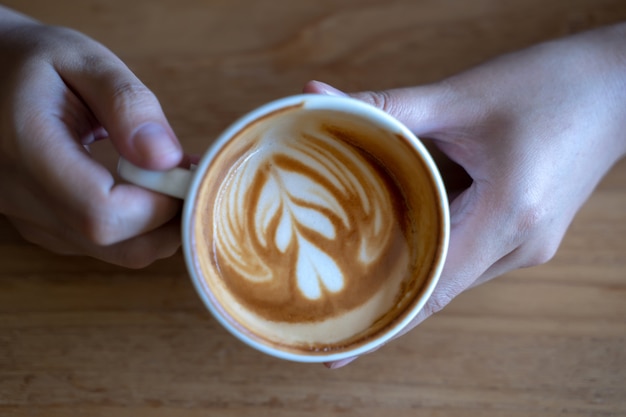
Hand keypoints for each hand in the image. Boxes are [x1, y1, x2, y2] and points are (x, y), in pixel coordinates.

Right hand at [0, 7, 184, 266]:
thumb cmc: (32, 61)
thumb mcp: (82, 59)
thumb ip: (127, 105)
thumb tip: (168, 159)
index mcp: (27, 151)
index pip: (103, 212)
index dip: (159, 202)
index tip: (187, 170)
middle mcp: (21, 199)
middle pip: (115, 245)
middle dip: (170, 219)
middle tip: (189, 177)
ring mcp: (30, 220)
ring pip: (114, 253)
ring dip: (158, 224)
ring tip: (170, 177)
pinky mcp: (43, 227)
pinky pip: (103, 245)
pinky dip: (138, 226)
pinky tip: (146, 188)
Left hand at [305, 22, 625, 367]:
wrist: (619, 84)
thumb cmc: (549, 85)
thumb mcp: (461, 96)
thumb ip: (388, 105)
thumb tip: (318, 98)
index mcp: (508, 216)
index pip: (431, 290)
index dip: (382, 323)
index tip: (339, 351)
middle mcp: (521, 245)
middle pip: (438, 287)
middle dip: (384, 298)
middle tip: (328, 303)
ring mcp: (528, 245)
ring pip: (452, 274)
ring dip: (409, 271)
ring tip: (352, 271)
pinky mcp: (527, 233)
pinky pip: (469, 256)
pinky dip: (434, 252)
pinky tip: (402, 238)